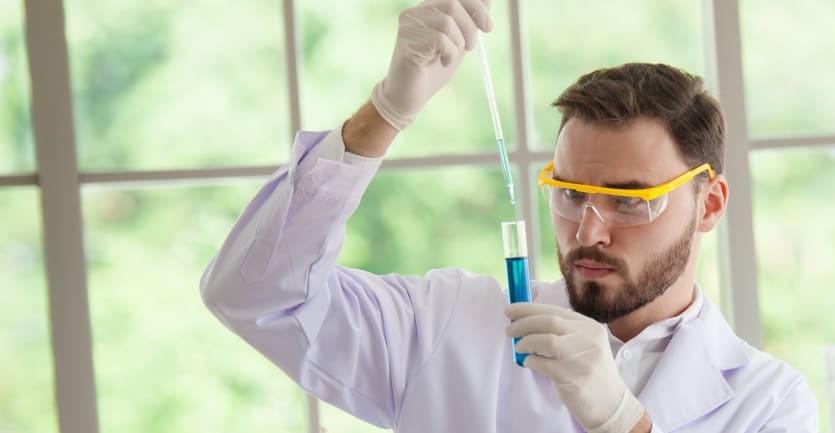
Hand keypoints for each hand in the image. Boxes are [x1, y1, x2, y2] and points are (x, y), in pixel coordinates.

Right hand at [371, 0, 492, 129]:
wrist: (409, 96)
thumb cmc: (432, 70)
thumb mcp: (457, 43)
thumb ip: (468, 23)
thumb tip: (487, 1)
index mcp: (427, 9)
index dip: (476, 6)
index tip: (488, 26)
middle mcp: (415, 12)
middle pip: (453, 3)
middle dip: (470, 27)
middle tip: (471, 47)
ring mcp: (408, 25)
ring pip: (447, 22)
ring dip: (458, 43)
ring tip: (451, 57)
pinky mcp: (406, 40)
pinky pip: (439, 39)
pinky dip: (449, 53)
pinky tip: (442, 62)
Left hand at [505, 303, 644, 432]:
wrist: (610, 403)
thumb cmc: (590, 371)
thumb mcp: (585, 343)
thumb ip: (563, 330)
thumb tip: (527, 319)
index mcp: (589, 326)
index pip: (554, 311)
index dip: (528, 308)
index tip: (510, 311)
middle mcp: (588, 338)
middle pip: (548, 322)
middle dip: (523, 323)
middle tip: (509, 330)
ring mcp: (582, 358)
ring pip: (545, 340)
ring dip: (525, 342)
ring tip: (519, 347)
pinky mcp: (573, 378)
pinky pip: (543, 364)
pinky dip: (531, 361)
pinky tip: (529, 362)